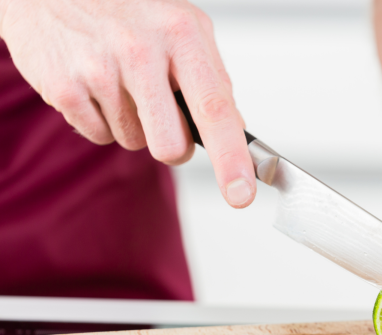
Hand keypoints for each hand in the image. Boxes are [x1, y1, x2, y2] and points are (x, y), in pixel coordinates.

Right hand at [0, 0, 254, 207]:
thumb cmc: (128, 10)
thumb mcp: (182, 27)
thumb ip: (212, 80)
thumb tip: (236, 133)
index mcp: (182, 34)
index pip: (215, 109)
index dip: (232, 159)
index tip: (242, 194)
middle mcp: (141, 50)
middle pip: (172, 146)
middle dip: (173, 145)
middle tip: (162, 113)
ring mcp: (99, 69)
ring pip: (135, 143)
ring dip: (134, 125)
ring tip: (120, 81)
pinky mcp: (65, 88)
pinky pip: (99, 137)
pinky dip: (102, 120)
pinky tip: (95, 84)